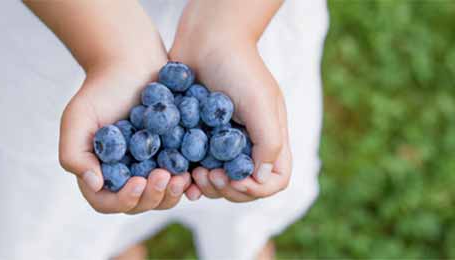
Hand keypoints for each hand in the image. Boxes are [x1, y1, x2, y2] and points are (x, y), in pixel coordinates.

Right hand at [58, 59, 191, 213]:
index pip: (107, 201)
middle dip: (152, 197)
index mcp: (99, 171)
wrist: (131, 62)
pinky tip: (196, 173)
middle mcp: (125, 175)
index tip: (138, 183)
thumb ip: (74, 154)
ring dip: (172, 193)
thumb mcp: (77, 118)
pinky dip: (188, 182)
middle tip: (164, 176)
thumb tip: (95, 184)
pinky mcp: (173, 156)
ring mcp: (150, 167)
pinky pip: (182, 178)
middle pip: (138, 203)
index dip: (123, 200)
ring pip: (162, 196)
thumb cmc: (100, 90)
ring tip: (182, 177)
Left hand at [173, 35, 291, 202]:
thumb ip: (269, 141)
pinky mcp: (196, 137)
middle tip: (208, 175)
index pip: (275, 180)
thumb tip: (261, 179)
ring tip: (193, 173)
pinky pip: (193, 166)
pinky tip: (180, 175)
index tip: (236, 180)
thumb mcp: (261, 102)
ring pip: (216, 182)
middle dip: (226, 189)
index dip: (257, 189)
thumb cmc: (238, 67)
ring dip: (205, 185)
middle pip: (243, 187)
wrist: (205, 39)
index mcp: (268, 137)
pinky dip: (187, 176)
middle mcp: (246, 144)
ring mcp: (220, 142)